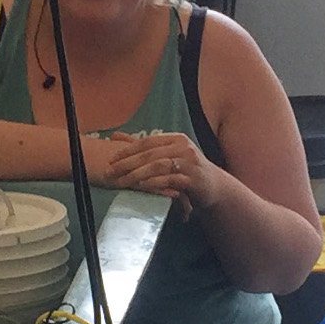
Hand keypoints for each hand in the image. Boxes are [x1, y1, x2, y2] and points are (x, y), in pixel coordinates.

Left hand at [85, 130, 216, 210]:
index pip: (147, 141)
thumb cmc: (187, 171)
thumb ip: (143, 147)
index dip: (127, 150)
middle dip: (127, 163)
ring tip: (122, 182)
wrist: (214, 187)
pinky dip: (154, 183)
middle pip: (150, 154)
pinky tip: (141, 187)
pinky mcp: (193, 179)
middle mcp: (183, 147)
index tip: (110, 159)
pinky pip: (170, 179)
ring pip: (158, 166)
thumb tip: (115, 136)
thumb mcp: (167, 155)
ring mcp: (189, 163)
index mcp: (176, 139)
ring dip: (137, 174)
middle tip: (110, 172)